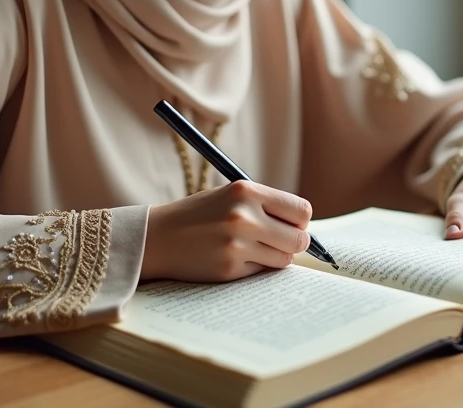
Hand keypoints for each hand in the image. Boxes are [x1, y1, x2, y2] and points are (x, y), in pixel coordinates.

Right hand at [142, 181, 312, 281]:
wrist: (158, 237)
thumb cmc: (199, 215)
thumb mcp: (230, 196)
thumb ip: (265, 206)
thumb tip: (304, 227)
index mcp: (246, 191)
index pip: (301, 210)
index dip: (300, 221)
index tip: (293, 225)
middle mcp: (244, 217)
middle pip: (299, 239)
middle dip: (295, 243)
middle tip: (282, 242)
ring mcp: (236, 245)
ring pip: (284, 259)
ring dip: (276, 257)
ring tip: (254, 249)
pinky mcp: (229, 269)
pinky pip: (261, 272)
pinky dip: (255, 267)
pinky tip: (235, 258)